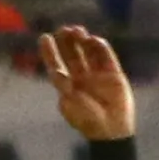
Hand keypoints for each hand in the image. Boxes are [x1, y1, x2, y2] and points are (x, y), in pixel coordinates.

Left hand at [38, 25, 134, 140]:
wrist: (110, 129)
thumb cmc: (87, 119)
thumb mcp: (69, 104)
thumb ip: (63, 86)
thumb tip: (55, 70)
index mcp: (68, 85)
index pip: (56, 64)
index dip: (50, 51)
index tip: (44, 37)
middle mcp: (82, 77)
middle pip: (72, 54)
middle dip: (67, 41)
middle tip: (63, 29)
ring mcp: (98, 74)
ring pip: (89, 51)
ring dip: (82, 40)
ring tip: (78, 31)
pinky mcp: (113, 73)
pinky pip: (106, 56)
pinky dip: (99, 46)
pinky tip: (92, 40)